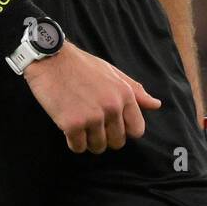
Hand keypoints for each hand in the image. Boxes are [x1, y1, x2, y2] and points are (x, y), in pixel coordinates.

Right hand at [23, 40, 161, 153]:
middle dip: (105, 137)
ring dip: (87, 139)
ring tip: (78, 121)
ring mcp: (93, 117)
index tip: (110, 122)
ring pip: (97, 147)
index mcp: (124, 94)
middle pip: (117, 142)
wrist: (50, 58)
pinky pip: (78, 147)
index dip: (123, 129)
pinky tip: (67, 124)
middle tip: (91, 122)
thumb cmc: (81, 65)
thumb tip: (156, 104)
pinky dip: (72, 141)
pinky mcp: (72, 124)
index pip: (136, 130)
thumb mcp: (112, 72)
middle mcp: (112, 107)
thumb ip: (134, 91)